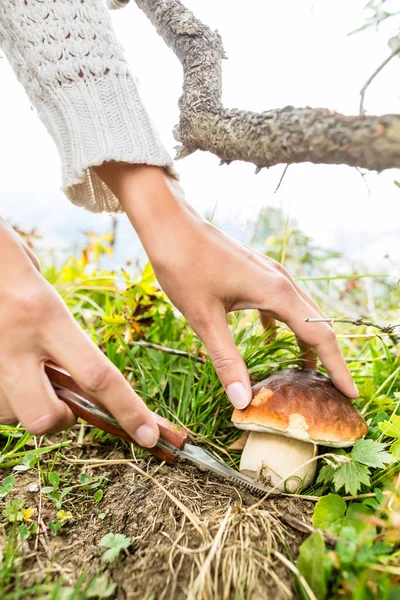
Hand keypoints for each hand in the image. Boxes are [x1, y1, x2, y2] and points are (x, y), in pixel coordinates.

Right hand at [0, 219, 158, 446]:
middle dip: (60, 420)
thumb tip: (76, 377)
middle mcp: (14, 342)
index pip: (98, 375)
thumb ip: (61, 333)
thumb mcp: (41, 288)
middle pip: (45, 417)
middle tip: (61, 399)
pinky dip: (5, 394)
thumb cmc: (5, 260)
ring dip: (24, 402)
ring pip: (12, 414)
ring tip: (21, 366)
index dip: (128, 411)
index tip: (150, 436)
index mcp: (45, 315)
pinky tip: (4, 363)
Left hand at [95, 164, 357, 407]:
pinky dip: (285, 325)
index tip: (351, 393)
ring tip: (308, 372)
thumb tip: (242, 400)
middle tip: (336, 392)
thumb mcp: (204, 318)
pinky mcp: (256, 273)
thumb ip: (226, 360)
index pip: (320, 335)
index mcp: (276, 292)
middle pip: (317, 323)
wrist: (170, 225)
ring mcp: (269, 274)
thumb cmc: (184, 265)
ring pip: (300, 312)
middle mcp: (281, 281)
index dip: (337, 367)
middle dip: (329, 358)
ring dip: (308, 340)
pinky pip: (281, 303)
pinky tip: (272, 339)